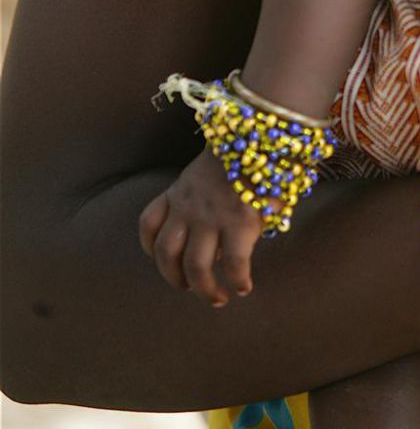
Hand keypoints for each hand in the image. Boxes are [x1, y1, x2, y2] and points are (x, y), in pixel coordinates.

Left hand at [138, 147, 262, 305]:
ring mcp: (212, 217)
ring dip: (204, 290)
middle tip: (190, 289)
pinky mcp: (240, 223)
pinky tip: (244, 286)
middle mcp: (188, 207)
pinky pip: (233, 264)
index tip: (162, 258)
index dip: (150, 248)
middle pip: (166, 255)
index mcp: (179, 191)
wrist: (262, 130)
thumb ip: (203, 194)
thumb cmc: (243, 148)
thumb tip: (216, 225)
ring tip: (218, 298)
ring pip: (195, 267)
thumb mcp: (209, 168)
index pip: (148, 224)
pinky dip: (237, 281)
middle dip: (175, 279)